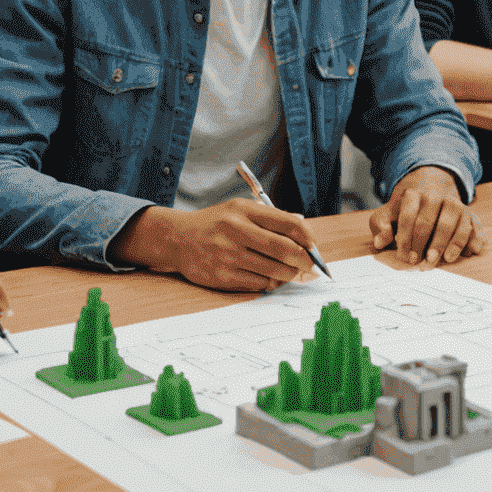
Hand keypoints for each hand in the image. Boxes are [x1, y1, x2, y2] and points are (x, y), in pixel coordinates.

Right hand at [110, 201, 316, 291]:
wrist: (178, 239)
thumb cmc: (215, 223)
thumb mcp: (239, 208)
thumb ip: (269, 216)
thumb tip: (302, 226)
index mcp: (244, 210)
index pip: (287, 222)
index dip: (307, 236)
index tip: (314, 246)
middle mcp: (236, 230)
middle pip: (284, 249)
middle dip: (305, 260)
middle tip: (313, 267)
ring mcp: (228, 255)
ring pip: (273, 270)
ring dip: (290, 274)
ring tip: (294, 273)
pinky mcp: (222, 276)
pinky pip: (258, 283)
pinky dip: (270, 283)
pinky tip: (272, 278)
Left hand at [370, 167, 483, 266]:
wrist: (429, 189)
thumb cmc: (405, 210)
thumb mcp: (388, 213)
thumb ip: (380, 225)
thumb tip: (380, 242)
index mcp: (413, 195)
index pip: (408, 216)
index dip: (406, 239)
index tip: (405, 258)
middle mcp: (436, 196)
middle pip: (430, 221)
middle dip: (425, 244)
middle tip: (422, 263)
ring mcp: (454, 204)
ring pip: (455, 222)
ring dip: (451, 242)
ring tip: (446, 260)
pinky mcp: (468, 213)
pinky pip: (474, 224)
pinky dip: (475, 237)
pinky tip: (473, 251)